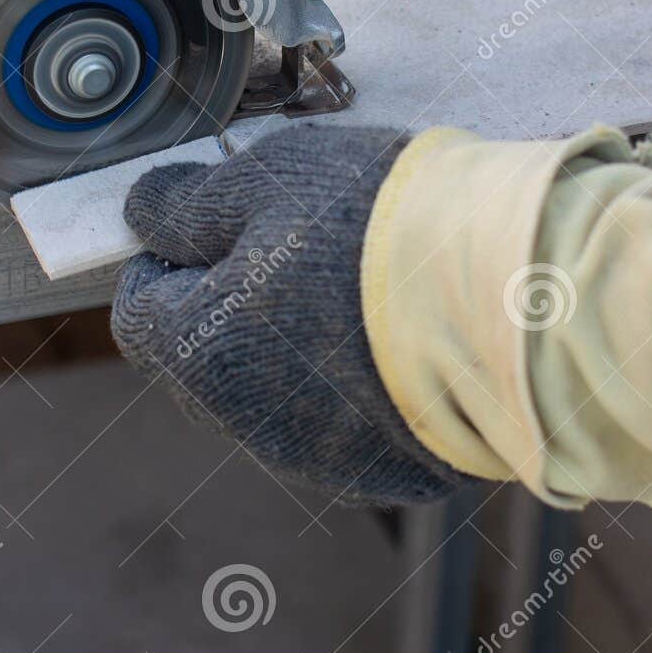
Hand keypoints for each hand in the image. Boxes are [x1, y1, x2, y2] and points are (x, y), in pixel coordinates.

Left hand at [110, 123, 466, 505]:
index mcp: (200, 353)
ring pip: (272, 397)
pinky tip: (396, 335)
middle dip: (226, 305)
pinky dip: (351, 384)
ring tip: (357, 284)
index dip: (163, 261)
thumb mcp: (262, 182)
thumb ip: (185, 204)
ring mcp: (317, 457)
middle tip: (289, 244)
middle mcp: (246, 423)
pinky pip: (342, 425)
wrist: (514, 291)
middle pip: (204, 362)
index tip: (203, 225)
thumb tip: (141, 212)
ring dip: (289, 348)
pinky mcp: (385, 471)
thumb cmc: (379, 225)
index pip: (137, 314)